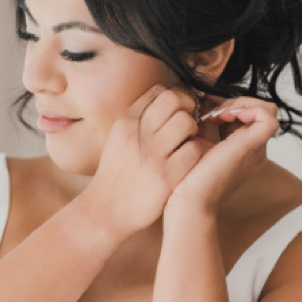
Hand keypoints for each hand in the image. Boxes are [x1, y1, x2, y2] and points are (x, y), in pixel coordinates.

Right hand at [81, 83, 208, 237]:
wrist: (106, 210)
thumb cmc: (116, 174)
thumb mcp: (118, 139)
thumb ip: (139, 119)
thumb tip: (167, 101)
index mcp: (126, 122)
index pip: (159, 91)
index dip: (176, 96)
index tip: (179, 110)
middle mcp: (138, 134)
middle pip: (175, 100)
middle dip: (188, 109)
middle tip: (188, 125)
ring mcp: (152, 155)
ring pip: (187, 122)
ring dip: (192, 131)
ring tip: (186, 142)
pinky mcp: (166, 176)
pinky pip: (193, 150)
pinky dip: (195, 153)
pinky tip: (187, 161)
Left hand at [165, 94, 279, 216]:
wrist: (188, 202)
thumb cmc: (187, 178)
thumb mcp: (201, 145)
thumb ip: (208, 127)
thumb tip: (204, 101)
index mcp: (246, 152)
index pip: (252, 116)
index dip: (232, 105)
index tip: (208, 109)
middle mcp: (256, 152)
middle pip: (260, 111)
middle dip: (235, 103)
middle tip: (210, 112)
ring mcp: (257, 150)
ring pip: (267, 109)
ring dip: (240, 103)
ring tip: (216, 114)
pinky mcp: (252, 147)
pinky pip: (267, 116)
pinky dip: (247, 108)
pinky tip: (223, 116)